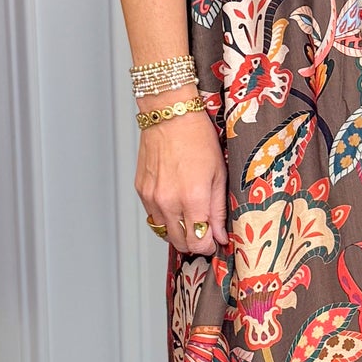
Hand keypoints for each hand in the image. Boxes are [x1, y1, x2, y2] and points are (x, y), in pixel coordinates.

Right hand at [136, 107, 227, 255]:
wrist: (170, 115)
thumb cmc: (198, 138)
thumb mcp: (219, 174)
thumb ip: (218, 210)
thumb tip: (220, 235)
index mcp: (193, 199)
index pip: (199, 242)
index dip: (208, 246)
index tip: (215, 241)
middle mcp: (169, 202)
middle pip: (180, 242)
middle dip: (194, 242)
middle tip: (205, 233)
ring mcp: (152, 198)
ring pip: (164, 232)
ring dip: (178, 232)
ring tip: (190, 219)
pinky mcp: (142, 191)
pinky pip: (153, 216)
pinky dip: (165, 218)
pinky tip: (175, 206)